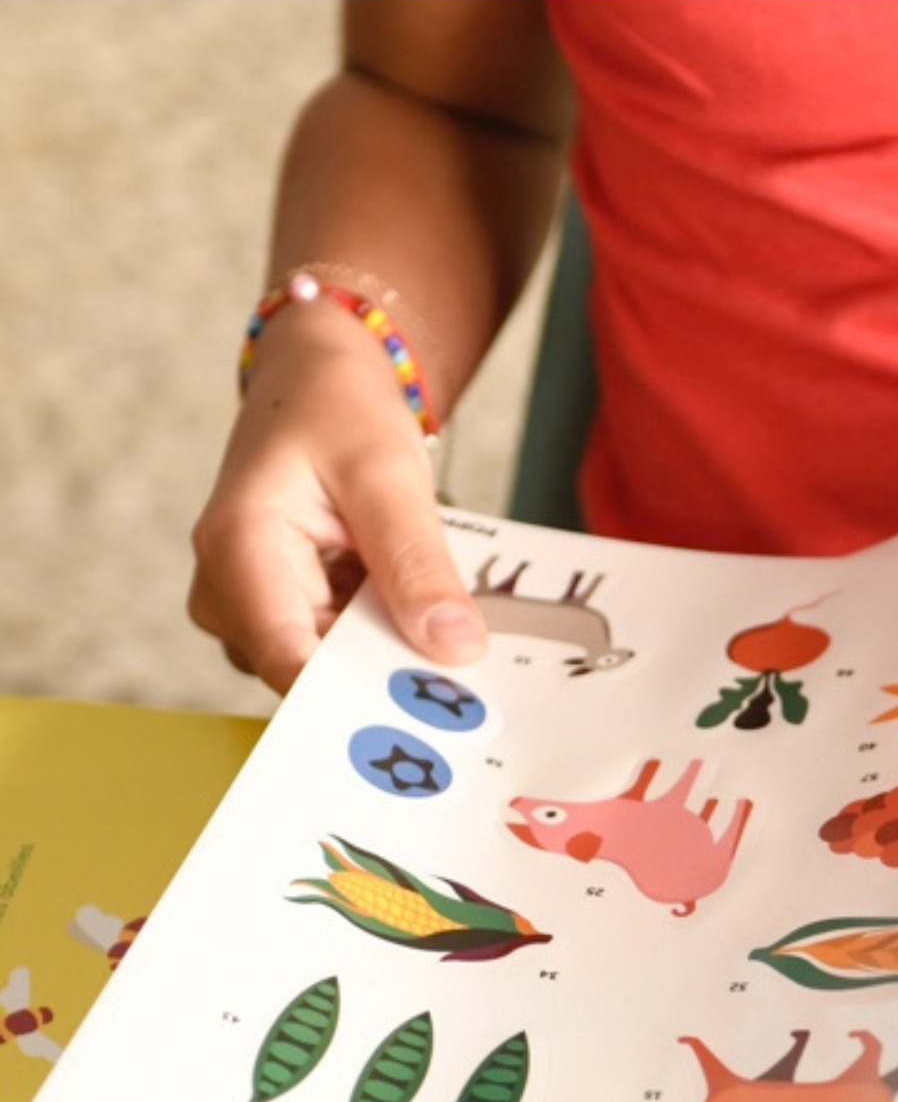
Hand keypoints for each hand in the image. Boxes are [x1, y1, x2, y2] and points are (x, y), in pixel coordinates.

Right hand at [188, 305, 485, 693]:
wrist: (317, 385)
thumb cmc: (338, 412)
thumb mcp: (388, 475)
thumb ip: (418, 564)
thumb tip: (454, 647)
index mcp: (237, 549)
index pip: (289, 661)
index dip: (359, 698)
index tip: (431, 716)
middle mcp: (228, 593)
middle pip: (312, 676)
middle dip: (388, 679)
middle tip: (466, 683)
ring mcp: (251, 611)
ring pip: (331, 672)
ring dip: (391, 660)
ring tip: (447, 639)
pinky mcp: (283, 617)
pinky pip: (340, 654)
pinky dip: (385, 642)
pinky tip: (423, 626)